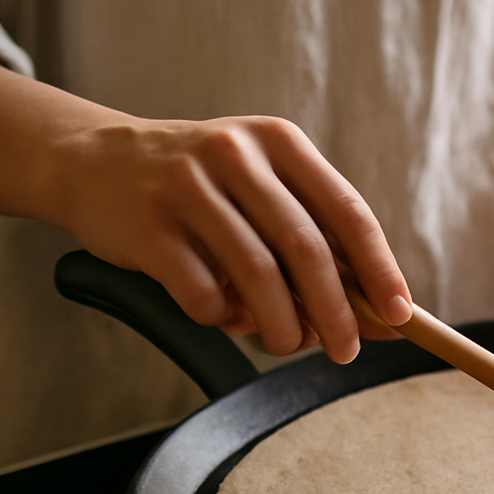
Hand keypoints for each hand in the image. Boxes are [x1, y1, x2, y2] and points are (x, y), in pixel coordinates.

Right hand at [49, 115, 411, 362]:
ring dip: (280, 325)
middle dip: (334, 312)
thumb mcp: (261, 189)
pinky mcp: (146, 223)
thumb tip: (384, 316)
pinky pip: (200, 291)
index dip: (380, 268)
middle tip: (343, 351)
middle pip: (306, 249)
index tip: (401, 315)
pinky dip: (220, 316)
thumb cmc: (201, 188)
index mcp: (279, 143)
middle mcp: (236, 155)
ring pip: (256, 274)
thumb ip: (316, 242)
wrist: (92, 161)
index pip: (347, 212)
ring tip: (284, 345)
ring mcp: (187, 185)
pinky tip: (221, 315)